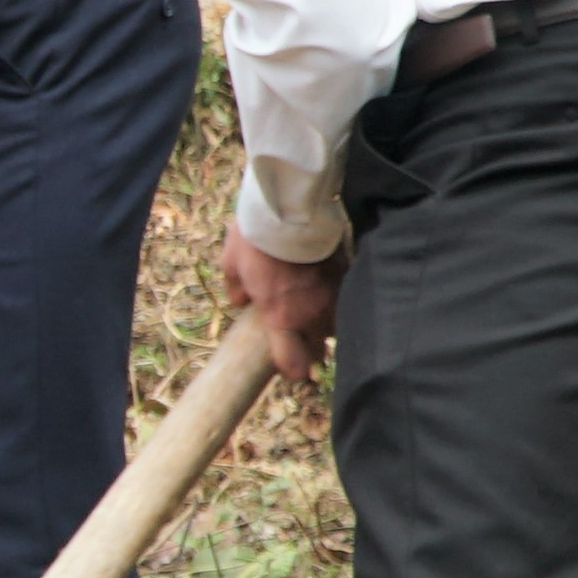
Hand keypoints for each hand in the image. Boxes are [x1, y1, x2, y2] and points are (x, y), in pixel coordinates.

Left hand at [220, 228, 339, 382]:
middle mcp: (311, 313)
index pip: (294, 361)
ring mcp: (332, 296)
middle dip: (312, 352)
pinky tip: (330, 296)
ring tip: (317, 321)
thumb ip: (237, 291)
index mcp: (281, 317)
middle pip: (319, 349)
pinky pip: (346, 301)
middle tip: (304, 347)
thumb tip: (240, 301)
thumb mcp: (231, 266)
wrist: (288, 208)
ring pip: (336, 327)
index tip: (292, 369)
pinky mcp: (346, 276)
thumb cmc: (254, 238)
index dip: (293, 369)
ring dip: (327, 329)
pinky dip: (339, 304)